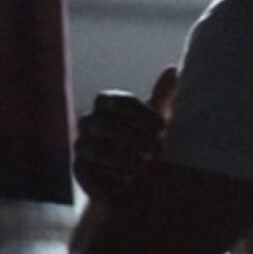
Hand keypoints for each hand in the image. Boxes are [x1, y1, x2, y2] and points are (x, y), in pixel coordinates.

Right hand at [73, 66, 177, 200]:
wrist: (130, 179)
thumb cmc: (144, 141)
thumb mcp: (155, 120)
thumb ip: (162, 98)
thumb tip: (172, 70)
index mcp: (106, 105)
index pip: (116, 100)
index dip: (139, 112)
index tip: (162, 126)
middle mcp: (89, 123)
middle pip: (105, 124)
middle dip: (134, 137)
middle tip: (157, 149)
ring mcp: (81, 147)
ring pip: (97, 149)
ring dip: (124, 159)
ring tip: (144, 168)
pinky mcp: (80, 172)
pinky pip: (90, 174)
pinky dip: (111, 180)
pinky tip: (128, 183)